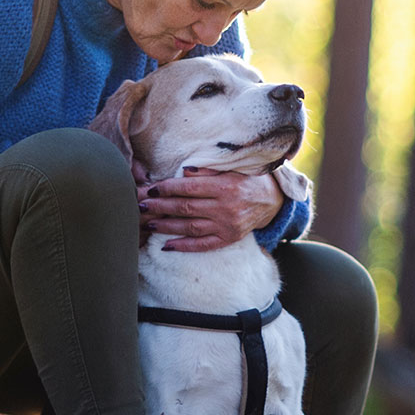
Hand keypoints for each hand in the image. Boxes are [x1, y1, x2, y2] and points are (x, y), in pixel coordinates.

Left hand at [139, 167, 283, 252]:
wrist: (273, 200)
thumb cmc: (248, 178)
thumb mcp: (232, 168)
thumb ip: (207, 170)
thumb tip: (182, 172)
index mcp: (225, 186)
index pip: (189, 188)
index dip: (167, 188)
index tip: (151, 188)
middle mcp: (226, 208)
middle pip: (185, 207)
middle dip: (160, 206)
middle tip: (141, 205)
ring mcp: (227, 226)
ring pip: (190, 227)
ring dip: (166, 226)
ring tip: (148, 224)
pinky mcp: (229, 239)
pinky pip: (203, 245)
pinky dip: (184, 246)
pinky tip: (167, 245)